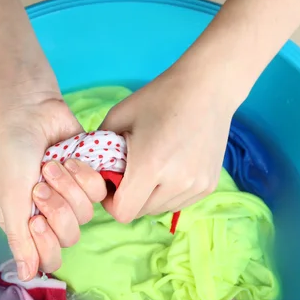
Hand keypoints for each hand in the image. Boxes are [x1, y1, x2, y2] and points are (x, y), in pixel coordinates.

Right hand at [0, 94, 106, 279]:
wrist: (29, 109)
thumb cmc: (11, 151)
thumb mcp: (9, 196)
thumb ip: (19, 238)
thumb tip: (26, 276)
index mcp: (27, 222)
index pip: (48, 258)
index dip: (47, 244)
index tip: (36, 220)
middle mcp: (51, 214)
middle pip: (70, 237)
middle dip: (57, 208)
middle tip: (40, 185)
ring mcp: (71, 196)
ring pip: (86, 214)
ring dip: (67, 186)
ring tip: (51, 165)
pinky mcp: (88, 177)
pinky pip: (97, 191)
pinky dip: (82, 173)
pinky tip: (68, 159)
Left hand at [100, 60, 241, 222]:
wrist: (208, 87)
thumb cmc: (160, 98)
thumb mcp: (118, 117)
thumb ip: (99, 149)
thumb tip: (91, 172)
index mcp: (150, 165)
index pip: (123, 212)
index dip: (110, 202)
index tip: (110, 184)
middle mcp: (176, 182)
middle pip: (141, 212)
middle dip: (129, 197)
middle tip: (130, 172)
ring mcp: (196, 186)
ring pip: (160, 209)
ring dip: (149, 196)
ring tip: (152, 167)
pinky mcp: (208, 186)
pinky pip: (179, 202)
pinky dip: (168, 192)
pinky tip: (171, 167)